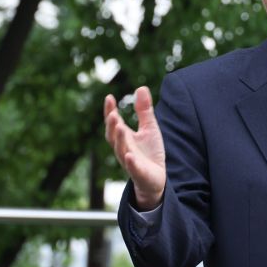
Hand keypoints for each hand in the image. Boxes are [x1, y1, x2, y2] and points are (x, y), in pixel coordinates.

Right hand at [104, 86, 165, 209]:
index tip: (109, 97)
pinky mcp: (139, 173)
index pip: (113, 123)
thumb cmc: (150, 153)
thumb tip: (140, 87)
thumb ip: (144, 110)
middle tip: (112, 114)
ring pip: (121, 150)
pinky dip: (130, 162)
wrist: (157, 178)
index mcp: (124, 137)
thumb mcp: (149, 128)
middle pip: (113, 136)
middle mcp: (123, 148)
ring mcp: (130, 162)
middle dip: (112, 125)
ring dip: (119, 139)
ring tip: (119, 127)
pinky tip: (128, 156)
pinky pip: (133, 168)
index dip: (109, 111)